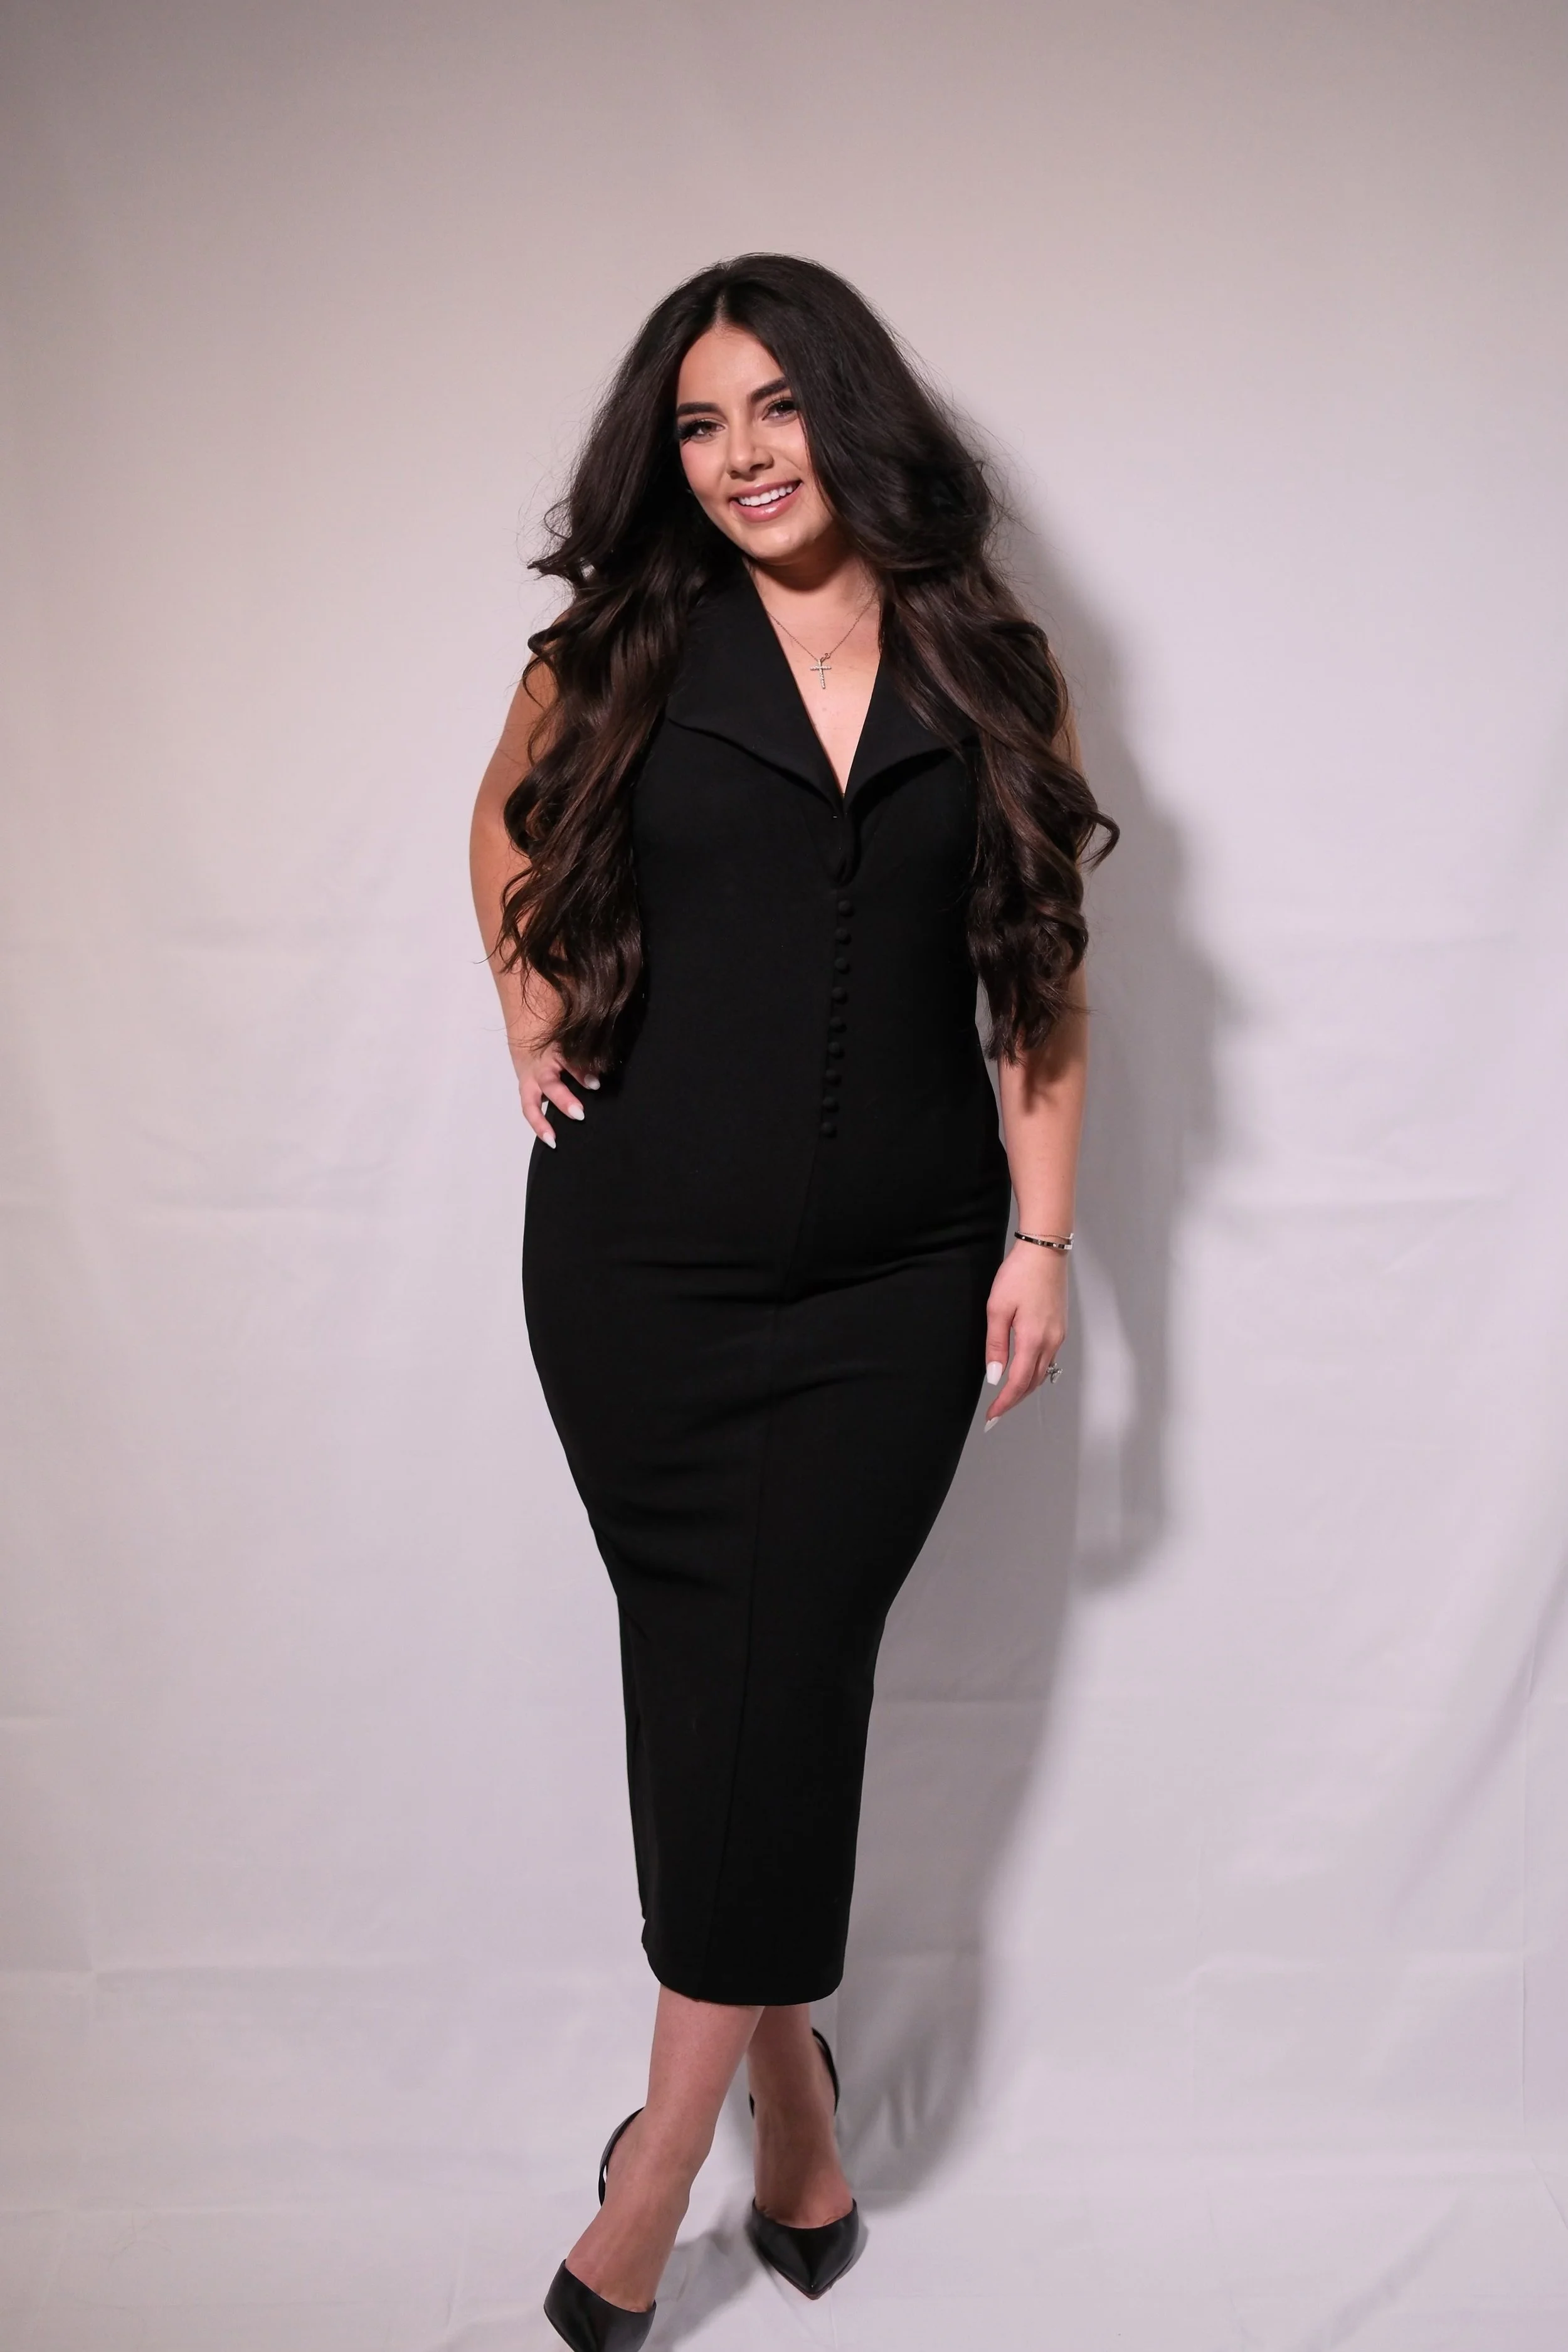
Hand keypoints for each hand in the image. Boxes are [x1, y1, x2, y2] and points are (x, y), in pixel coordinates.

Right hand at [508, 1030, 598, 1146]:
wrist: (527, 1036)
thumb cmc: (556, 1040)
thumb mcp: (571, 1043)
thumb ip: (585, 1057)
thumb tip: (600, 1073)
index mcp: (554, 1051)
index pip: (568, 1062)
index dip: (580, 1074)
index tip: (595, 1085)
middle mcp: (539, 1068)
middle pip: (549, 1085)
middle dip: (563, 1100)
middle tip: (579, 1114)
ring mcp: (529, 1081)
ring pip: (530, 1103)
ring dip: (541, 1122)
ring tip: (552, 1139)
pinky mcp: (525, 1092)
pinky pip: (529, 1109)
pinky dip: (538, 1125)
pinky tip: (550, 1140)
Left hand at [982, 1241, 1068, 1428]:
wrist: (1045, 1251)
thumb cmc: (1019, 1274)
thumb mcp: (997, 1309)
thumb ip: (996, 1345)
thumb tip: (995, 1376)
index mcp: (1033, 1340)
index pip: (1018, 1383)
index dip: (1004, 1403)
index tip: (991, 1416)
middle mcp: (1050, 1342)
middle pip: (1032, 1383)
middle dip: (1014, 1401)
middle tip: (995, 1413)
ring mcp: (1058, 1336)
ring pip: (1041, 1373)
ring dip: (1024, 1388)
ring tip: (1006, 1398)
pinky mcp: (1059, 1328)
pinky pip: (1047, 1360)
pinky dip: (1033, 1373)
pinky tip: (1021, 1372)